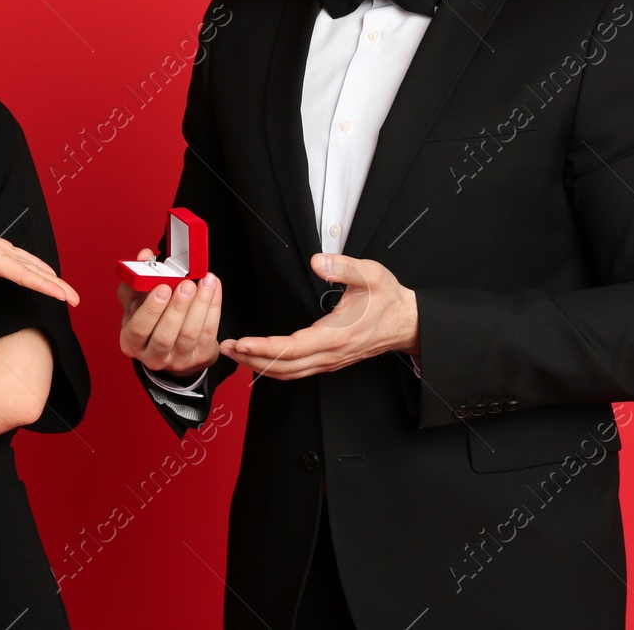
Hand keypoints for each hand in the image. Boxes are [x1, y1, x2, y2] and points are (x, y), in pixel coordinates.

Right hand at [116, 247, 221, 376]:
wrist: (171, 344)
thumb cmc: (151, 319)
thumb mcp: (137, 301)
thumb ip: (138, 278)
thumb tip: (144, 256)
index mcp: (131, 341)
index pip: (139, 328)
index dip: (151, 309)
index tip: (162, 287)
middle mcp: (153, 356)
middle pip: (165, 336)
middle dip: (177, 308)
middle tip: (186, 284)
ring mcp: (178, 360)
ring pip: (189, 334)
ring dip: (200, 305)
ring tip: (205, 282)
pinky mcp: (200, 357)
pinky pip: (208, 332)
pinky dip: (213, 308)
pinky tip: (213, 289)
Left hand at [219, 253, 416, 380]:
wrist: (407, 323)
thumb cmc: (389, 299)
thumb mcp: (371, 274)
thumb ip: (343, 266)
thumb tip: (317, 262)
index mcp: (336, 334)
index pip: (292, 347)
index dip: (263, 347)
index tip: (241, 341)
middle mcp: (331, 353)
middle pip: (284, 366)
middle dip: (251, 358)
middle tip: (226, 347)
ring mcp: (330, 361)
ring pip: (289, 372)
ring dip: (260, 364)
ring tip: (236, 353)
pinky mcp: (330, 361)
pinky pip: (297, 371)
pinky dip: (275, 367)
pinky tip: (261, 358)